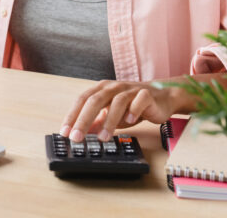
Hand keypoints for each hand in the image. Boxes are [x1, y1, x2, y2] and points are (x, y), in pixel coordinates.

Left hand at [60, 79, 178, 142]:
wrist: (161, 98)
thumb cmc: (132, 106)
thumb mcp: (110, 114)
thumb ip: (96, 121)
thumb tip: (78, 133)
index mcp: (102, 89)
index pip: (82, 100)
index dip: (72, 115)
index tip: (65, 132)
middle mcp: (114, 87)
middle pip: (95, 100)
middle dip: (84, 120)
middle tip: (77, 137)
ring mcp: (130, 89)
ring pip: (117, 102)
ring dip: (109, 121)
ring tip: (103, 138)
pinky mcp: (147, 95)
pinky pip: (139, 100)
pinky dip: (133, 110)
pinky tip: (130, 122)